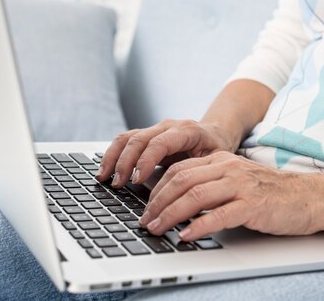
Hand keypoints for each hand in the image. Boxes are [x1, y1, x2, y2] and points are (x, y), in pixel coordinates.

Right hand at [96, 120, 236, 187]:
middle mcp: (168, 126)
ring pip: (128, 137)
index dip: (146, 160)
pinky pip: (125, 140)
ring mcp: (156, 129)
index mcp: (187, 131)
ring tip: (104, 178)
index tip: (137, 180)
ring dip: (114, 158)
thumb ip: (203, 173)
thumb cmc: (218, 149)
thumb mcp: (218, 160)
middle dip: (126, 162)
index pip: (160, 142)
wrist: (217, 132)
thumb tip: (189, 198)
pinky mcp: (147, 135)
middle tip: (119, 184)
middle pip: (140, 139)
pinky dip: (113, 154)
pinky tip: (105, 170)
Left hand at [139, 151, 323, 240]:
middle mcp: (228, 168)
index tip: (146, 207)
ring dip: (171, 214)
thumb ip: (212, 184)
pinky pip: (219, 215)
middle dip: (157, 203)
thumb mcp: (238, 180)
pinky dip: (199, 226)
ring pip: (195, 196)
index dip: (158, 189)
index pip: (180, 169)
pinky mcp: (253, 205)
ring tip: (158, 229)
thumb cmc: (273, 193)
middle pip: (182, 181)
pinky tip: (186, 236)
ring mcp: (241, 185)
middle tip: (145, 221)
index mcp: (222, 161)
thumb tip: (179, 203)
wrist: (310, 196)